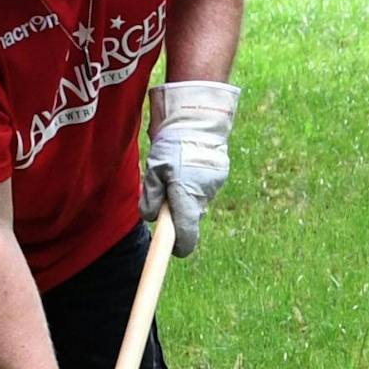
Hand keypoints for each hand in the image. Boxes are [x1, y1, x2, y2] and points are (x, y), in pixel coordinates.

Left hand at [140, 80, 239, 257]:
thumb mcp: (154, 168)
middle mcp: (204, 195)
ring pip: (196, 201)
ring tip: (175, 171)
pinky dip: (194, 183)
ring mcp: (214, 185)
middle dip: (177, 214)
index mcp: (186, 196)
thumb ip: (151, 195)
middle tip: (163, 194)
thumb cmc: (173, 143)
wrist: (199, 117)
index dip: (178, 246)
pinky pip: (203, 188)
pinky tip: (187, 165)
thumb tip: (150, 217)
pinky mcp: (219, 175)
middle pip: (190, 217)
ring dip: (185, 196)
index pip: (185, 235)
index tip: (173, 250)